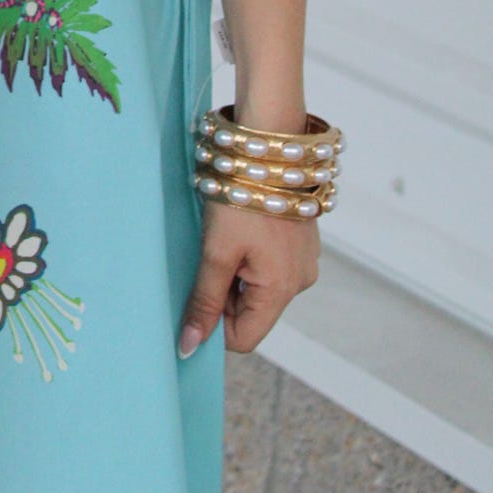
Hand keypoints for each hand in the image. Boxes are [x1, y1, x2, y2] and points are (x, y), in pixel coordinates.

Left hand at [177, 200, 319, 357]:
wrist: (268, 144)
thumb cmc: (242, 195)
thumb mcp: (217, 251)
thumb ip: (204, 301)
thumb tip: (189, 347)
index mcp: (283, 290)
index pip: (243, 338)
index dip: (215, 322)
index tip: (199, 289)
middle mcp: (300, 281)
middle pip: (250, 312)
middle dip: (225, 291)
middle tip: (211, 253)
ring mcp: (303, 260)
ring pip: (258, 287)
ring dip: (235, 270)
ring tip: (226, 235)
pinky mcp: (300, 242)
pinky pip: (269, 264)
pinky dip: (249, 254)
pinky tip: (240, 227)